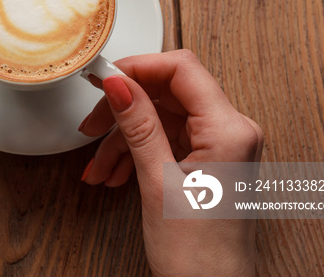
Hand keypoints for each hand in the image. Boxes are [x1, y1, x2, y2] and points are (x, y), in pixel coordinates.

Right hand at [79, 50, 263, 275]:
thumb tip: (118, 83)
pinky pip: (165, 140)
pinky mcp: (207, 159)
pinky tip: (114, 173)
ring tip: (99, 165)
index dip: (138, 68)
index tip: (104, 77)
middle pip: (167, 93)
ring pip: (160, 118)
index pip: (182, 70)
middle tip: (92, 124)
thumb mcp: (158, 183)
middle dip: (125, 109)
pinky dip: (136, 152)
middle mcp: (231, 131)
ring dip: (124, 138)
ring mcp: (220, 145)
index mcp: (229, 130)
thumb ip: (139, 126)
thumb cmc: (199, 254)